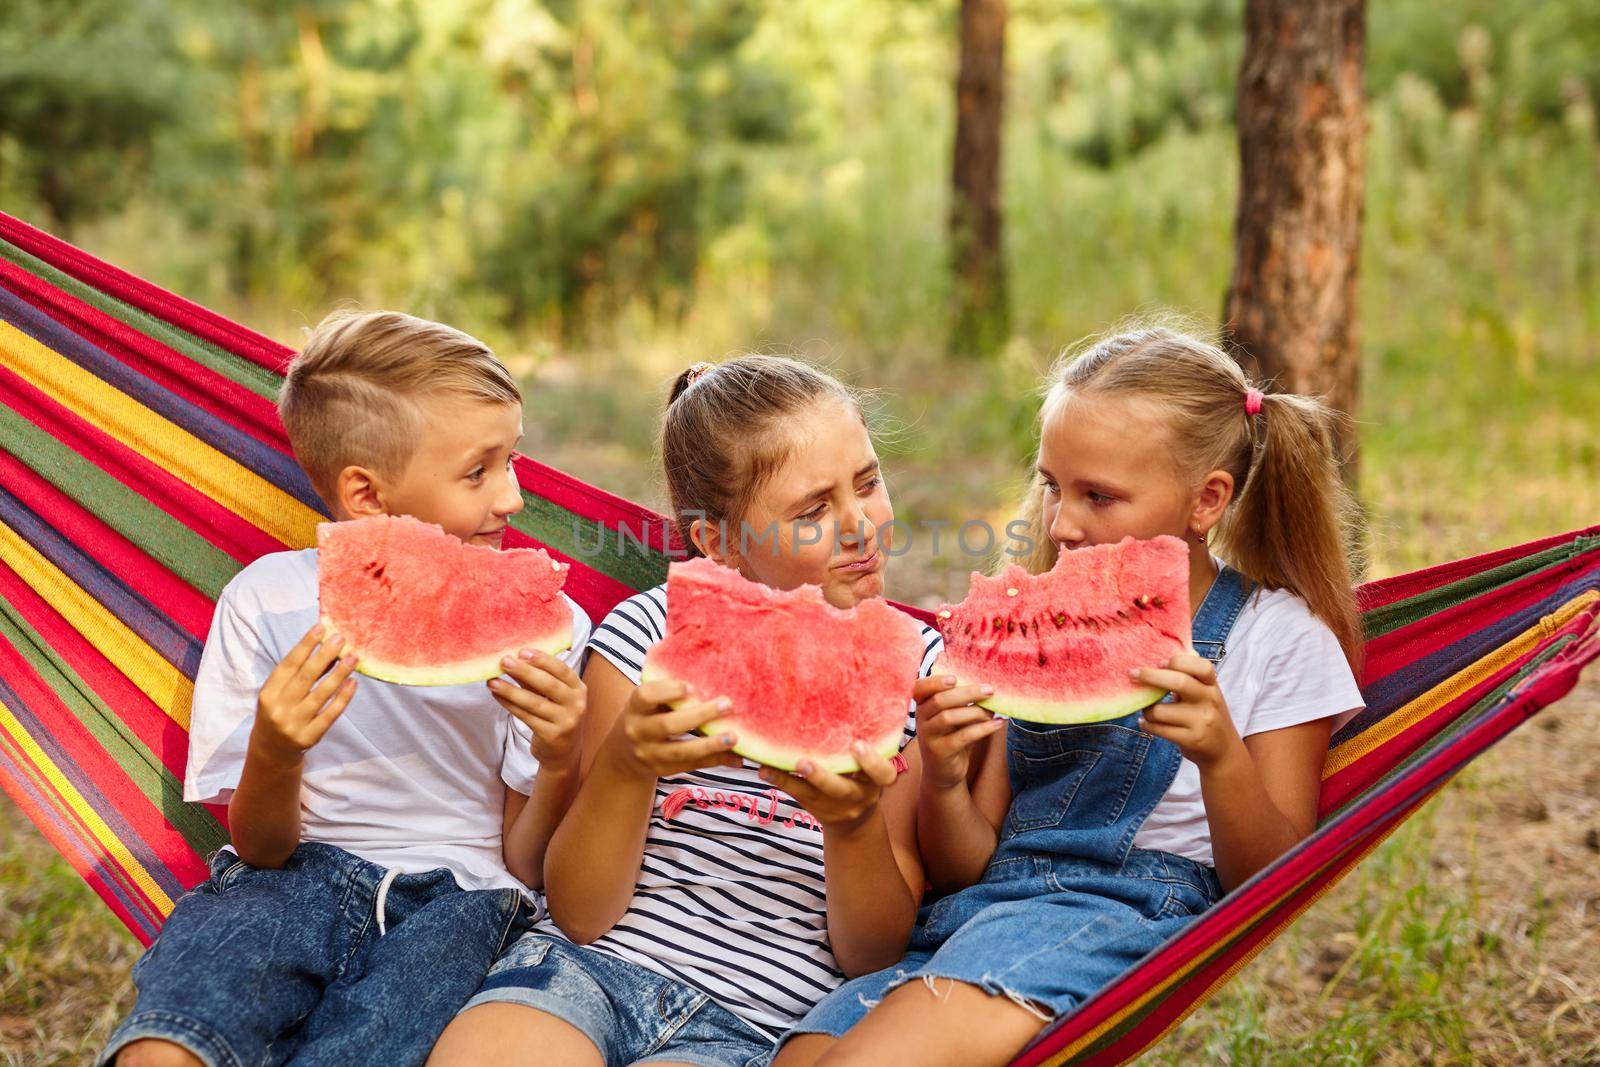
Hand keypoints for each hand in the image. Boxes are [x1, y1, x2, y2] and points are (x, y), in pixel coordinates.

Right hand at [251, 624, 358, 765]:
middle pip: (305, 677)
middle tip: (341, 638)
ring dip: (339, 673)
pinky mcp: (309, 737)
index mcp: (268, 693)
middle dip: (324, 655)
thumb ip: (298, 673)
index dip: (305, 645)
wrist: (271, 750)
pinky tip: (353, 682)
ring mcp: (294, 724)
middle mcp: (279, 708)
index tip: (321, 628)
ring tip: (353, 657)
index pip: (288, 665)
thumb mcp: (279, 693)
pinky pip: (330, 714)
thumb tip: (326, 647)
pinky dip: (343, 697)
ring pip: (320, 694)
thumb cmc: (278, 711)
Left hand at [489, 648, 586, 771]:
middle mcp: (576, 704)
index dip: (543, 660)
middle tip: (504, 661)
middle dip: (524, 671)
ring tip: (492, 681)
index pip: (562, 670)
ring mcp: (565, 721)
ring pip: (534, 702)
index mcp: (579, 689)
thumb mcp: (555, 697)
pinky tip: (498, 696)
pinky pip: (526, 717)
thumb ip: (540, 680)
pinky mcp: (551, 735)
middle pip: (548, 685)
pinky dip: (510, 706)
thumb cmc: (556, 716)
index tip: (523, 651)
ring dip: (511, 690)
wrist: (563, 753)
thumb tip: (515, 659)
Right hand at [607, 680, 742, 779]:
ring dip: (710, 745)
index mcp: (635, 707)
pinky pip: (691, 765)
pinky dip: (715, 761)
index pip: (646, 696)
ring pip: (681, 750)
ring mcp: (649, 754)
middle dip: (699, 715)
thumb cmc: (645, 715)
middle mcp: (638, 731)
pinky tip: (736, 758)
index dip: (668, 691)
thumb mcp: (646, 700)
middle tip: (727, 704)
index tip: (692, 686)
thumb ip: (667, 687)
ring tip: (734, 737)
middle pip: (668, 725)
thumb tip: (705, 664)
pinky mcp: (662, 770)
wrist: (622, 753)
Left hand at [758, 743, 899, 834]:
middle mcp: (858, 795)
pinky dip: (780, 781)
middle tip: (804, 762)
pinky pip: (797, 796)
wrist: (854, 820)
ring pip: (813, 796)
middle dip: (823, 777)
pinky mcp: (816, 809)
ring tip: (770, 767)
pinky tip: (764, 770)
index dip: (873, 763)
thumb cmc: (862, 777)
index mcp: (876, 780)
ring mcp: (836, 806)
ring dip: (791, 780)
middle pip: (842, 790)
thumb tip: (852, 700)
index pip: (884, 774)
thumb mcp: (871, 767)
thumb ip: (866, 745)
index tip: (857, 745)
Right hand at [914, 674, 1004, 791]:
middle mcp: (921, 719)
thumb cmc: (951, 738)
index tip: (954, 678)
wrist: (943, 773)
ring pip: (949, 717)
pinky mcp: (940, 752)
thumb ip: (961, 702)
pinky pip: (962, 737)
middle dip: (967, 693)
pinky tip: (997, 724)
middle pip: (939, 700)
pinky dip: (982, 729)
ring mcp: (928, 736)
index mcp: (922, 706)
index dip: (935, 681)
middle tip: (989, 690)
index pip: (919, 688)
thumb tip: (987, 687)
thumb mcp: (953, 718)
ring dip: (975, 712)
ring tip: (993, 711)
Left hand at [1131, 651, 1244, 767]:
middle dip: (1152, 676)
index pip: (1202, 667)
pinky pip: (1159, 729)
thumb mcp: (1205, 693)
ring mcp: (1202, 722)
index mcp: (1212, 686)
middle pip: (1180, 683)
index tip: (1159, 661)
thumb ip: (1189, 676)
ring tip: (1145, 710)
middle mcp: (1210, 701)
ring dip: (1146, 709)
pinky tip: (1145, 722)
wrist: (1224, 751)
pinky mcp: (1192, 740)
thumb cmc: (1206, 715)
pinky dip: (1146, 725)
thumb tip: (1161, 652)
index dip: (1180, 661)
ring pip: (1161, 711)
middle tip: (1133, 673)